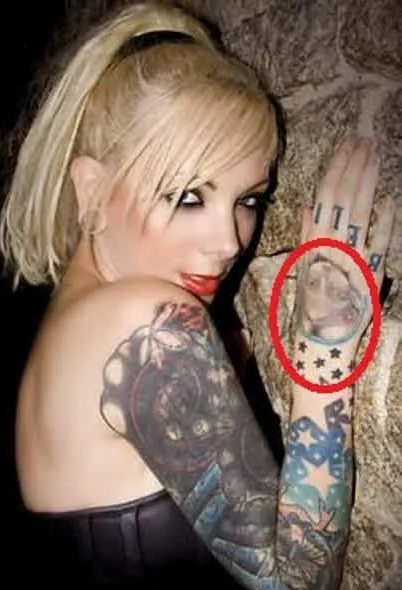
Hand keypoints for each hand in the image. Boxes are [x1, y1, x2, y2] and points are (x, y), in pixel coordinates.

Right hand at [296, 139, 394, 351]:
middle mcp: (329, 247)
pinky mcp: (368, 275)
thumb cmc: (309, 308)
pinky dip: (384, 222)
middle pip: (342, 199)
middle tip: (366, 142)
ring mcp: (349, 259)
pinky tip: (389, 200)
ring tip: (375, 158)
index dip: (337, 169)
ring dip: (368, 183)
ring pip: (358, 213)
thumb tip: (308, 207)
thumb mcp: (300, 270)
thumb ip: (306, 237)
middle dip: (354, 167)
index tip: (347, 147)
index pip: (324, 197)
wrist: (320, 346)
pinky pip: (377, 244)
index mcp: (310, 243)